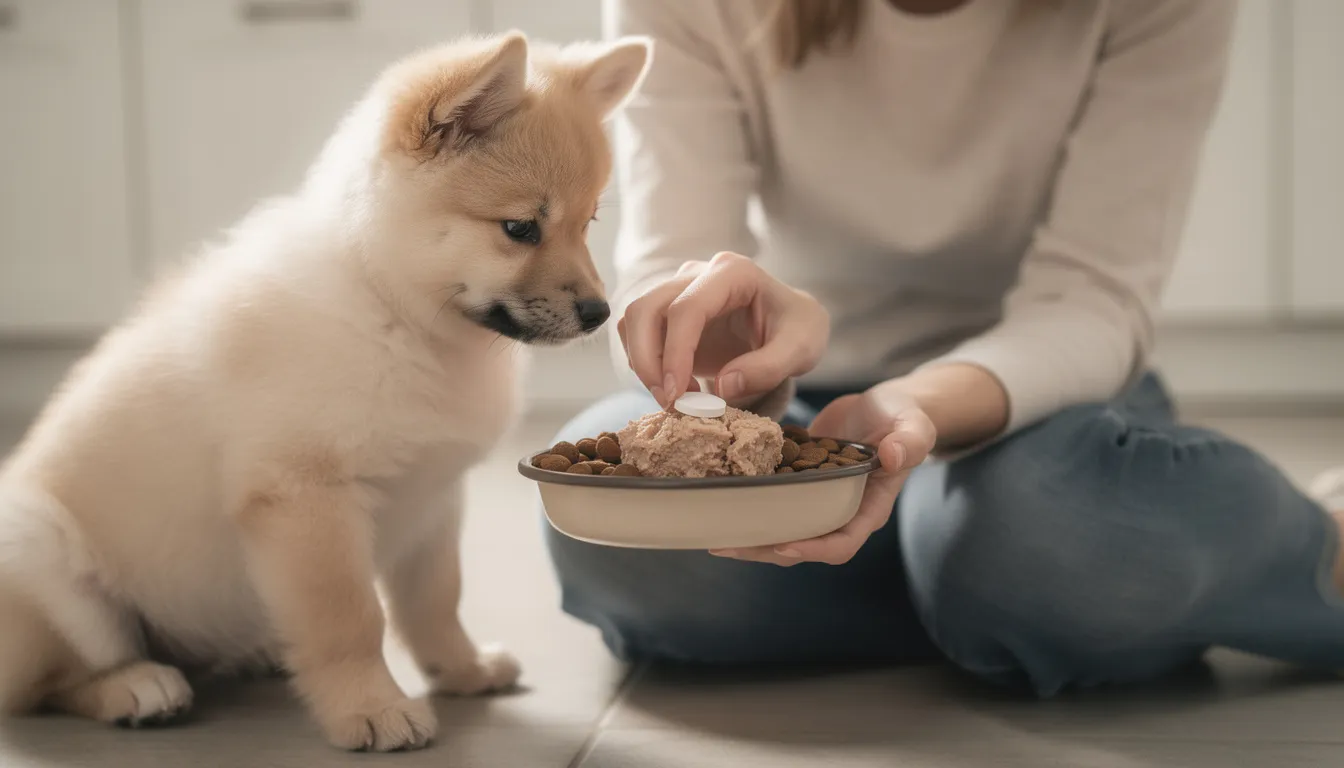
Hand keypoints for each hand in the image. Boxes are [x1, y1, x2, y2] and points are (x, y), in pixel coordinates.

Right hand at [617, 252, 828, 407]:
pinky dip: (646, 364)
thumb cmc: (798, 330)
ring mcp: (679, 289)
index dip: (675, 353)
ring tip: (676, 398)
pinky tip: (677, 387)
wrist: (791, 326)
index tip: (677, 394)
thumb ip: (769, 367)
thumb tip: (723, 388)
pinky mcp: (669, 312)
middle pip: (645, 308)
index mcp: (733, 272)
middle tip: (668, 401)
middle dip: (646, 359)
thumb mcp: (802, 349)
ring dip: (642, 363)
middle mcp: (698, 273)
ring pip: (634, 319)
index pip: (687, 308)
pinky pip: (638, 334)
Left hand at [711, 388, 935, 565]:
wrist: (883, 407)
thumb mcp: (913, 426)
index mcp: (868, 508)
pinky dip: (748, 504)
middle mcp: (840, 512)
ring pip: (782, 529)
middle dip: (764, 549)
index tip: (782, 544)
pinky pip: (773, 504)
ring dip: (749, 534)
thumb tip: (893, 456)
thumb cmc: (903, 417)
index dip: (812, 549)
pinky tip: (719, 497)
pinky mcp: (799, 485)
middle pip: (801, 545)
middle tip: (726, 545)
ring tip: (714, 533)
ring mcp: (817, 501)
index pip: (841, 543)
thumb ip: (908, 442)